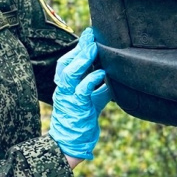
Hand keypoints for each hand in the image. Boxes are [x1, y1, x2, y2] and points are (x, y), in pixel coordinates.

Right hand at [48, 27, 112, 161]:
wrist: (69, 142)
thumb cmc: (80, 121)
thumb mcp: (91, 101)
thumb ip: (99, 89)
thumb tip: (113, 78)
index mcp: (64, 86)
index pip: (67, 62)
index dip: (77, 49)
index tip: (88, 36)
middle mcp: (63, 88)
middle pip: (67, 62)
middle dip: (79, 47)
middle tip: (91, 33)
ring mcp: (67, 96)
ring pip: (70, 73)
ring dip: (82, 59)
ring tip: (93, 47)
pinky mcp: (76, 106)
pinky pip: (82, 90)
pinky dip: (91, 80)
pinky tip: (101, 73)